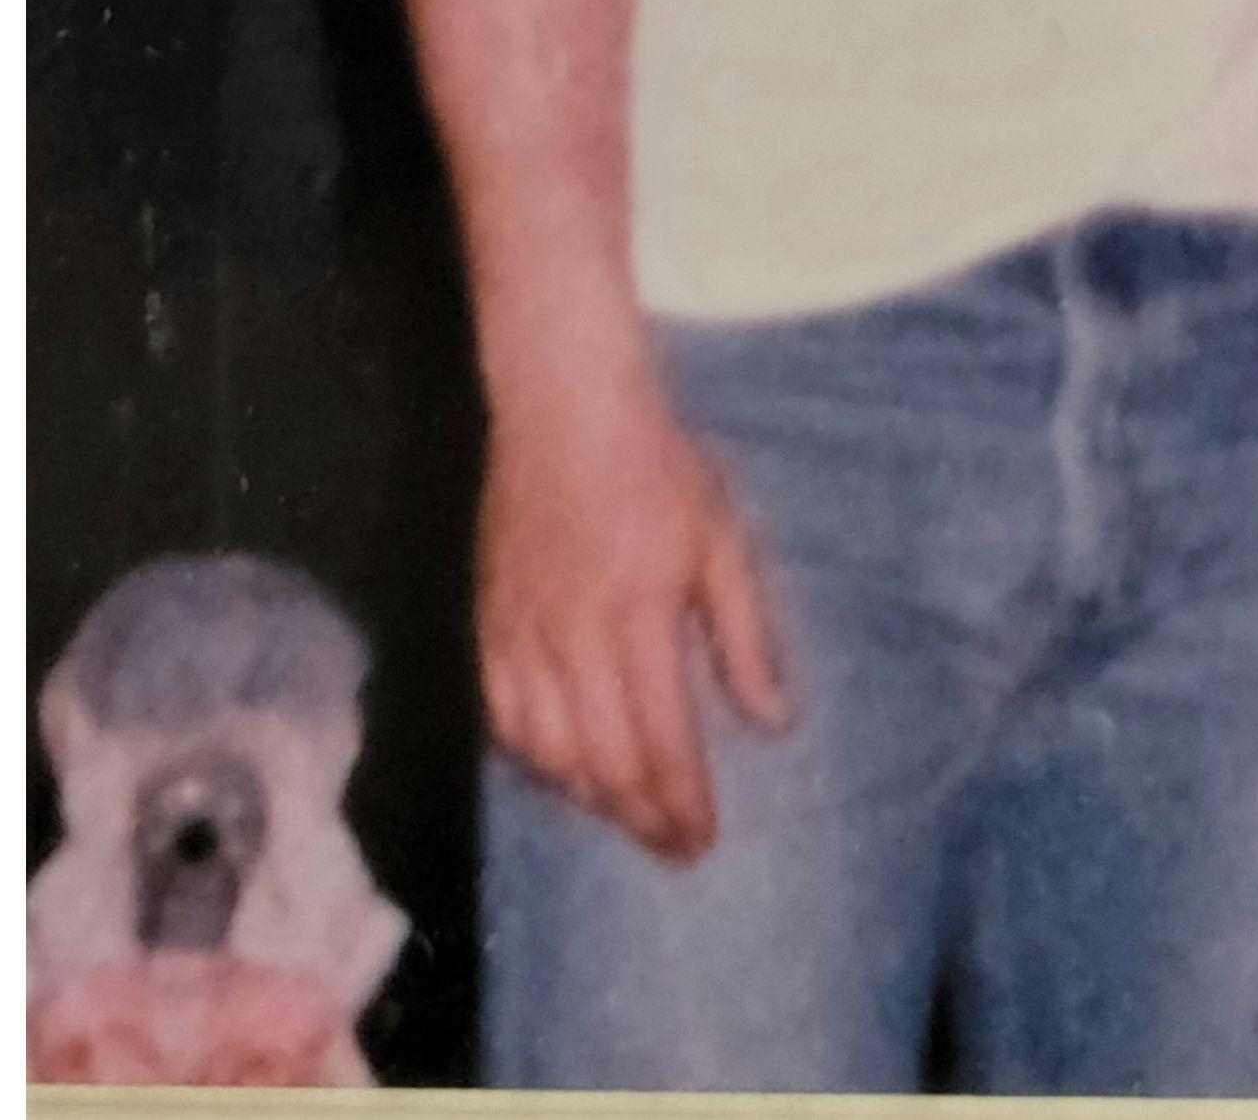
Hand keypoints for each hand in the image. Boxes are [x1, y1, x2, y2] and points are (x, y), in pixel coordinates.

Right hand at [476, 364, 791, 863]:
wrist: (565, 409)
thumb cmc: (659, 468)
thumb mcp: (723, 539)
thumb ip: (745, 635)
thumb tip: (773, 722)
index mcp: (637, 617)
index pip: (659, 742)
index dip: (681, 802)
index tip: (704, 840)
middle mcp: (569, 639)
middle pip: (601, 763)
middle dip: (640, 817)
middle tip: (674, 849)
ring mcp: (517, 635)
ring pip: (546, 753)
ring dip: (588, 800)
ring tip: (629, 819)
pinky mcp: (484, 625)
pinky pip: (501, 720)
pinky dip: (534, 761)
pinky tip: (562, 774)